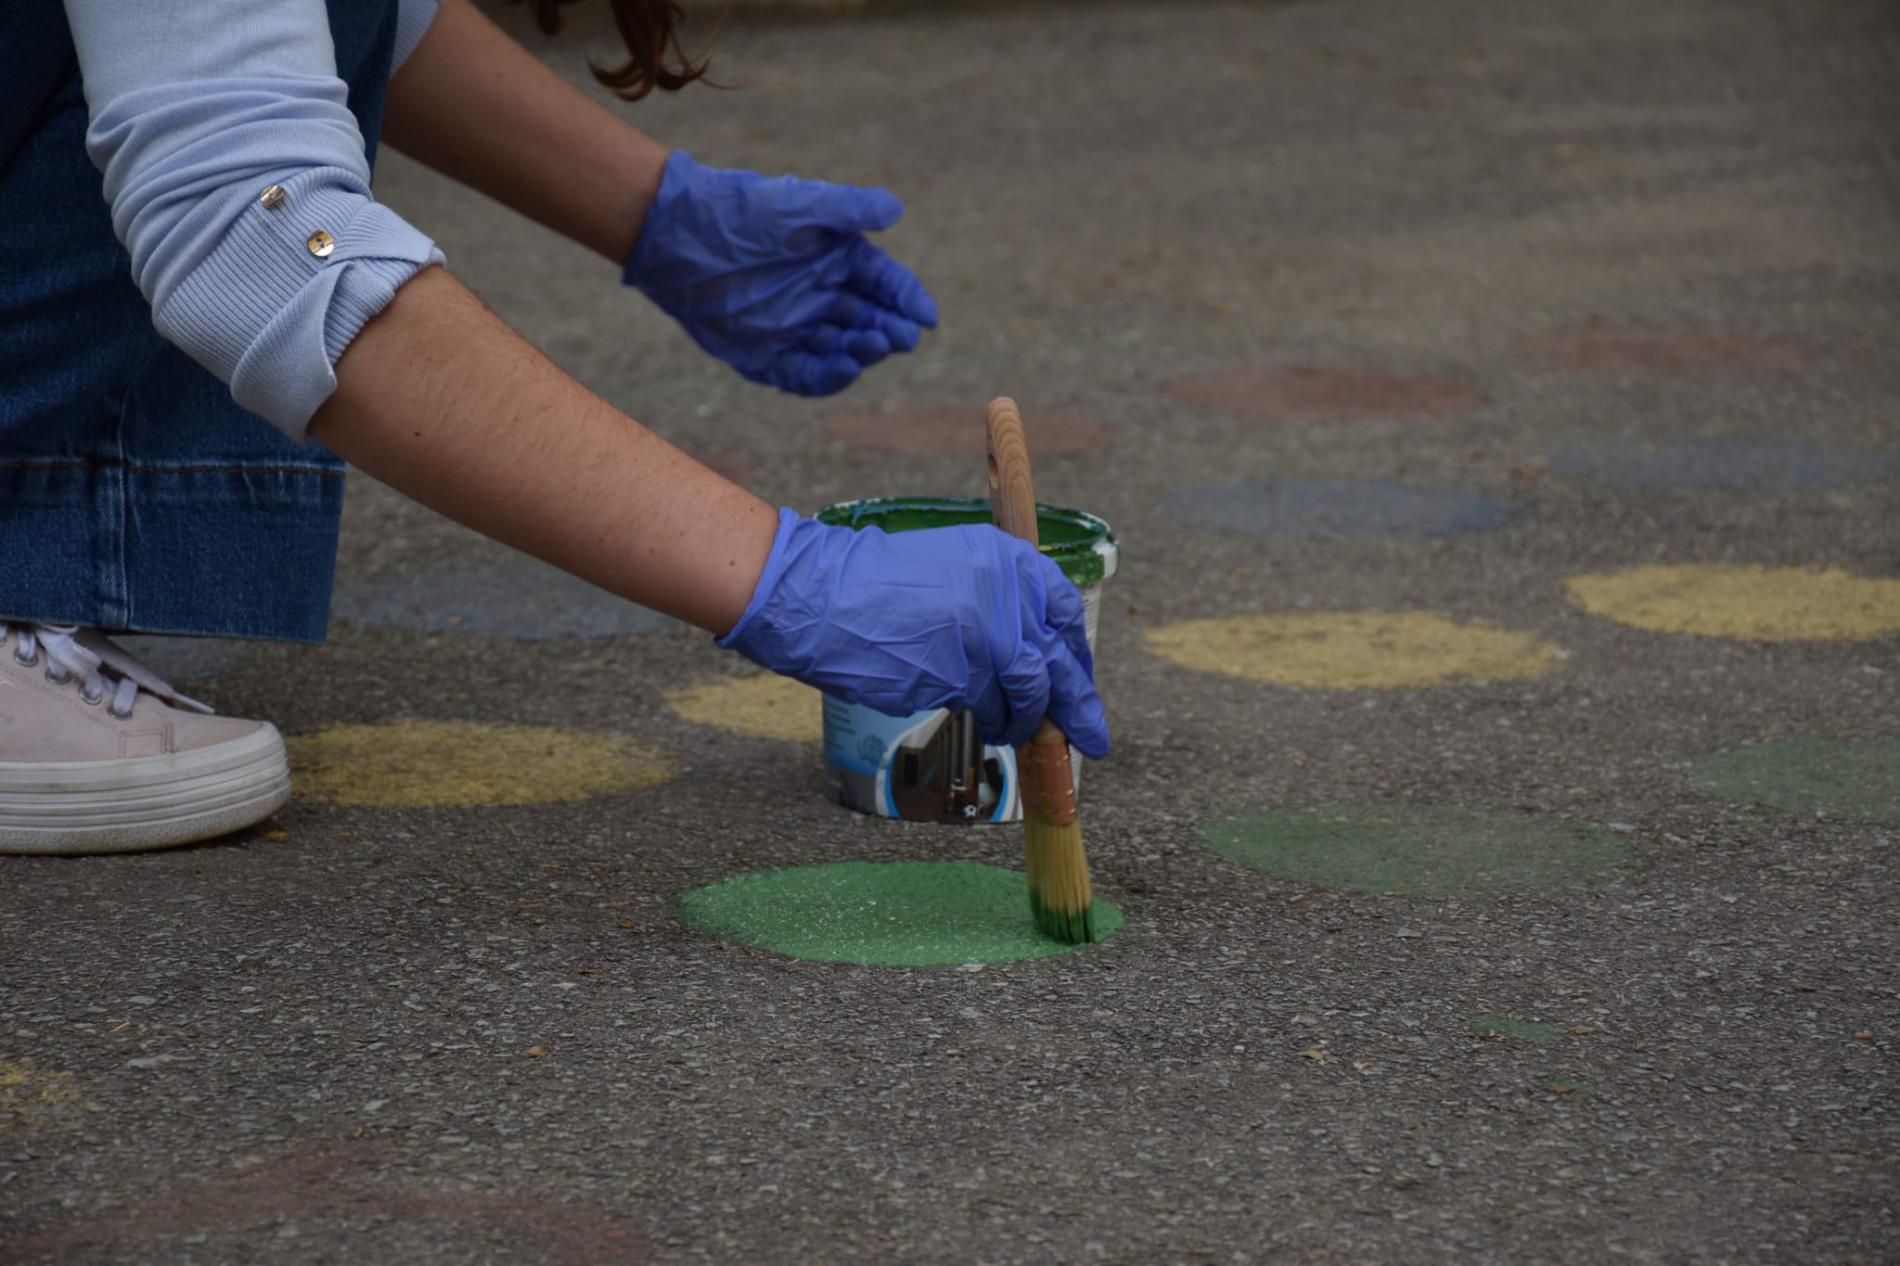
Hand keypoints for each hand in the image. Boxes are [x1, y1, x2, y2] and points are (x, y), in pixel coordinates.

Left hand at [622, 151, 938, 395]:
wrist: (679, 234)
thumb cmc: (743, 211)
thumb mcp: (803, 204)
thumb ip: (850, 208)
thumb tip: (897, 210)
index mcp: (836, 260)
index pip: (884, 285)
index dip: (907, 301)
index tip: (926, 317)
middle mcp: (820, 297)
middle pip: (868, 322)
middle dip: (889, 331)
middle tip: (902, 337)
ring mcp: (793, 328)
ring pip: (840, 351)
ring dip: (861, 353)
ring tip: (872, 345)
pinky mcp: (764, 355)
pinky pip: (802, 375)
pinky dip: (825, 377)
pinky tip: (843, 367)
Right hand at [719, 510, 1110, 757]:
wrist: (824, 595)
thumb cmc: (878, 584)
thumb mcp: (953, 566)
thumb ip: (997, 597)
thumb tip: (1032, 649)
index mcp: (1007, 560)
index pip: (1063, 611)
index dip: (1076, 652)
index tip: (1081, 676)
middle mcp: (1006, 595)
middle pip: (1058, 660)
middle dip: (1078, 706)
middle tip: (1093, 738)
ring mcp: (986, 636)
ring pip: (1029, 693)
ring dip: (1027, 721)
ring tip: (1017, 732)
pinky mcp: (962, 675)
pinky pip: (991, 707)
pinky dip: (994, 721)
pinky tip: (989, 725)